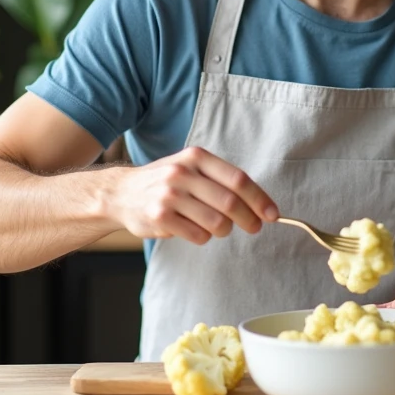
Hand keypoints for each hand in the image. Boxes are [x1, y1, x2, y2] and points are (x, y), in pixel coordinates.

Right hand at [105, 146, 278, 244]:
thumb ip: (221, 180)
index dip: (259, 198)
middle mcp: (182, 173)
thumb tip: (260, 203)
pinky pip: (198, 235)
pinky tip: (195, 230)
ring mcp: (170, 195)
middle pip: (230, 202)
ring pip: (216, 222)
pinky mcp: (160, 217)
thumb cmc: (166, 182)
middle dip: (249, 219)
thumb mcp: (191, 168)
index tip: (272, 214)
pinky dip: (204, 237)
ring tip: (220, 228)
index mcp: (196, 157)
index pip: (238, 179)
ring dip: (225, 230)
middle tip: (254, 227)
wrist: (121, 193)